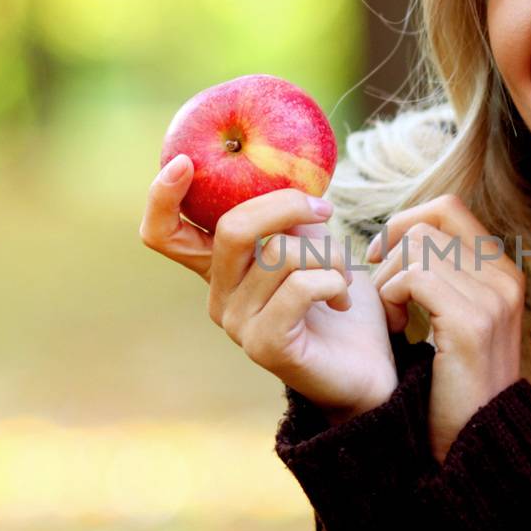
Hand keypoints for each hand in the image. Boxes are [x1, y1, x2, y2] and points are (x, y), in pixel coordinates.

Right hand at [139, 155, 396, 419]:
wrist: (369, 368)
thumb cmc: (340, 302)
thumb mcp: (312, 246)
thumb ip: (288, 217)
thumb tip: (284, 170)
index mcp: (220, 268)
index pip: (162, 233)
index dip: (161, 197)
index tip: (186, 162)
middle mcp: (218, 296)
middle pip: (232, 229)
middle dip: (285, 206)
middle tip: (324, 210)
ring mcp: (237, 324)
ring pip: (279, 256)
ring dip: (328, 255)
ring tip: (344, 275)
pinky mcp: (265, 346)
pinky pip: (299, 288)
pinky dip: (333, 282)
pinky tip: (343, 299)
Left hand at [366, 194, 523, 463]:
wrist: (475, 440)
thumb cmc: (454, 382)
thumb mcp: (457, 319)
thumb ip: (444, 276)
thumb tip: (401, 236)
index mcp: (503, 272)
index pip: (448, 209)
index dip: (406, 222)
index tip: (382, 257)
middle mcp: (505, 278)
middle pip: (430, 223)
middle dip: (392, 251)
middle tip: (382, 292)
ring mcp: (493, 299)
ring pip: (417, 248)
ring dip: (388, 280)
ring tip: (393, 319)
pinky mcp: (472, 323)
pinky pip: (414, 278)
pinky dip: (391, 297)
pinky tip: (397, 329)